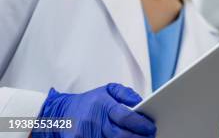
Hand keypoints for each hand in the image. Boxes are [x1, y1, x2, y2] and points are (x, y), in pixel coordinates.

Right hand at [33, 83, 155, 137]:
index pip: (125, 117)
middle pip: (120, 135)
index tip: (151, 128)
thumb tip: (140, 101)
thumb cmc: (90, 101)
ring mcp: (86, 134)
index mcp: (103, 105)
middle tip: (150, 137)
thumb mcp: (108, 89)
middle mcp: (95, 120)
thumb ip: (125, 93)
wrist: (62, 112)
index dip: (141, 124)